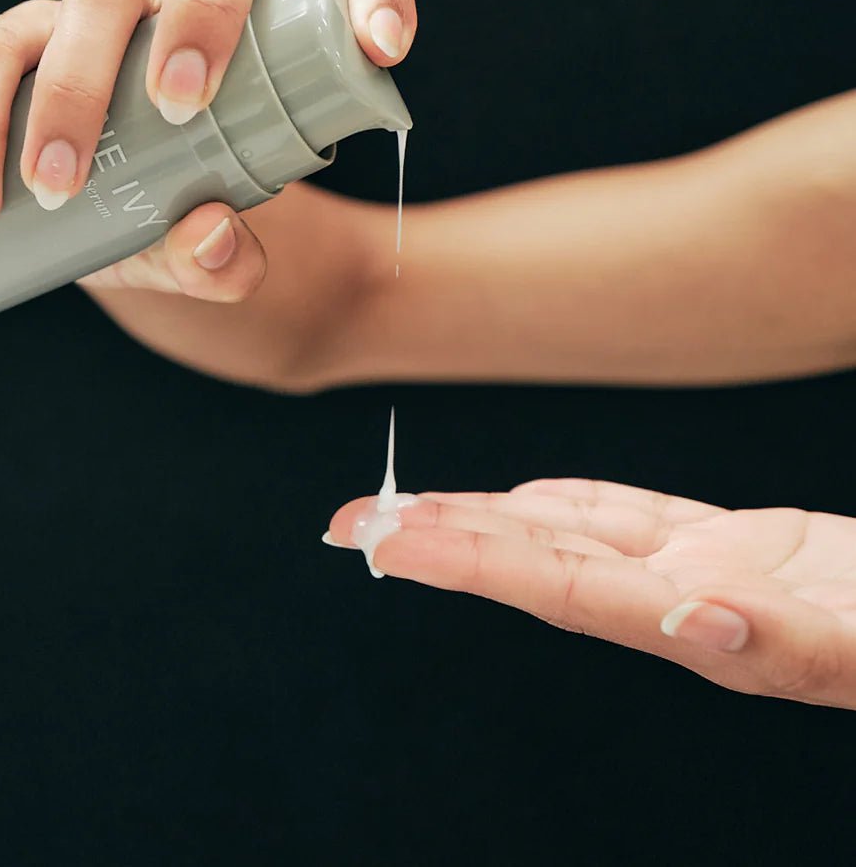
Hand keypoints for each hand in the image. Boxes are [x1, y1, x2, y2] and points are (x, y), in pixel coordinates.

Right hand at [0, 0, 415, 304]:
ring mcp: (108, 24)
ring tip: (55, 188)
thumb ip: (224, 264)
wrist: (115, 238)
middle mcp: (194, 13)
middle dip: (201, 13)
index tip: (383, 49)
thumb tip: (210, 234)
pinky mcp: (25, 51)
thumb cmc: (184, 228)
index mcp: (266, 47)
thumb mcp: (214, 262)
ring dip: (71, 85)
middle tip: (180, 109)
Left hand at [327, 478, 855, 707]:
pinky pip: (636, 517)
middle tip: (353, 522)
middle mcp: (678, 600)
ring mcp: (703, 570)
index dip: (471, 563)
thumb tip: (695, 618)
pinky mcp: (740, 543)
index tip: (391, 544)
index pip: (556, 587)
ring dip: (487, 517)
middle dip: (444, 540)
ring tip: (412, 504)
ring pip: (571, 534)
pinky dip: (575, 503)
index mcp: (697, 626)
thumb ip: (786, 642)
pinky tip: (525, 499)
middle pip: (538, 563)